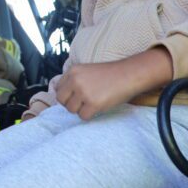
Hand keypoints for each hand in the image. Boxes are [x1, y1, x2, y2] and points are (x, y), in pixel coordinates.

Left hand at [55, 48, 172, 120]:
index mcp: (72, 71)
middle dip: (71, 104)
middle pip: (61, 100)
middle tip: (83, 103)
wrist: (129, 74)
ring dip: (81, 110)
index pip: (58, 89)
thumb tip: (64, 97)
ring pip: (71, 110)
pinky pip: (83, 116)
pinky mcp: (93, 103)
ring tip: (92, 104)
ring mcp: (83, 92)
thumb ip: (75, 80)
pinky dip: (89, 115)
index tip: (76, 97)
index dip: (67, 95)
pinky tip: (98, 108)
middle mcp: (75, 80)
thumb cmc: (110, 75)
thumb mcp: (87, 71)